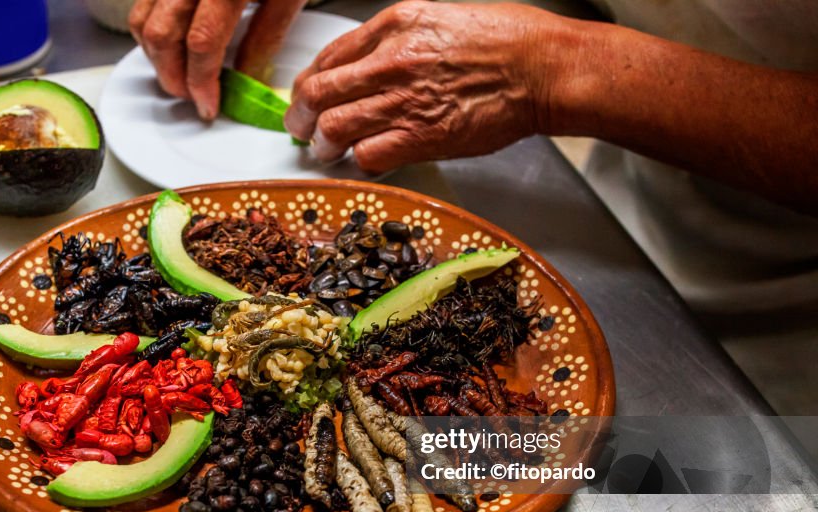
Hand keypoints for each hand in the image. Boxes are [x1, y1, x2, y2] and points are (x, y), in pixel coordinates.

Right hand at [129, 0, 306, 119]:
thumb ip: (266, 35)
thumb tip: (246, 77)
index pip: (201, 45)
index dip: (201, 83)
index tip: (209, 105)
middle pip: (162, 37)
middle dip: (172, 77)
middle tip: (191, 96)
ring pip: (142, 19)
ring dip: (156, 56)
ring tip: (180, 74)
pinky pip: (144, 1)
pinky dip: (150, 28)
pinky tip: (173, 41)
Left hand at [285, 1, 568, 172]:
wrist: (541, 68)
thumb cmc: (506, 41)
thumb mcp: (440, 17)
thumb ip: (399, 40)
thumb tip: (370, 66)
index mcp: (394, 24)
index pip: (329, 56)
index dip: (310, 82)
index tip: (308, 95)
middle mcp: (391, 59)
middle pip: (319, 92)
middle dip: (301, 116)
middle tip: (301, 128)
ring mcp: (403, 99)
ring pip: (334, 127)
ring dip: (322, 144)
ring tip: (325, 151)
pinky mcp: (421, 136)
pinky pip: (368, 155)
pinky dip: (359, 162)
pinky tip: (363, 162)